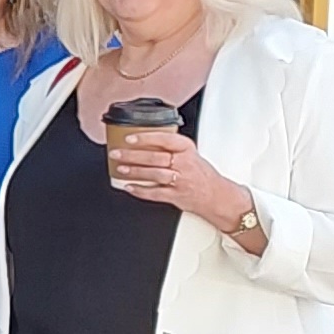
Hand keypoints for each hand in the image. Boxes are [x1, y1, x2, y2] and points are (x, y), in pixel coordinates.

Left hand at [108, 130, 248, 230]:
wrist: (217, 195)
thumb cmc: (201, 174)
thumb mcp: (190, 154)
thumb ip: (170, 148)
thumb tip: (142, 141)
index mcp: (187, 150)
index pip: (166, 139)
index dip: (146, 138)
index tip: (130, 138)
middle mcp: (184, 164)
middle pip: (155, 157)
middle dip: (132, 155)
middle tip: (116, 153)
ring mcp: (181, 180)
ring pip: (154, 174)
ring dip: (135, 172)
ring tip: (120, 169)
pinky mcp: (177, 196)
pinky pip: (155, 193)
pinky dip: (141, 190)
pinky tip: (129, 187)